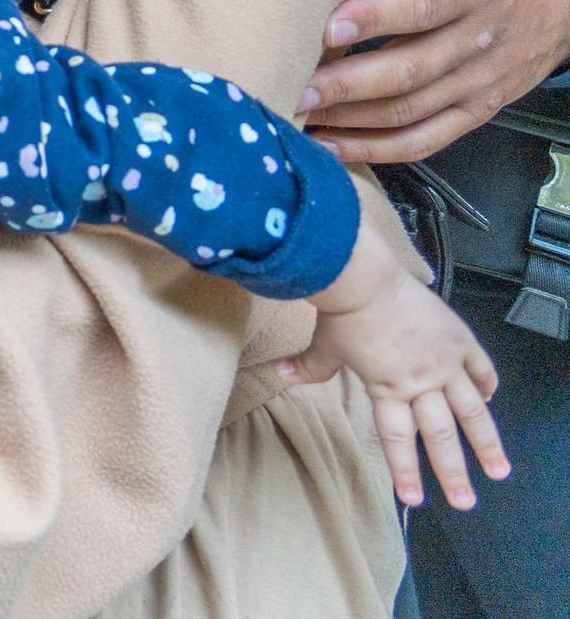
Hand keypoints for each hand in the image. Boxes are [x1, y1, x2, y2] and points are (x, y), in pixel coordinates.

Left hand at [284, 224, 508, 508]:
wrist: (364, 278)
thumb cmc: (341, 313)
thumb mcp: (324, 346)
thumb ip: (309, 367)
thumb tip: (281, 375)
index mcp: (388, 389)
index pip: (398, 439)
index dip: (406, 471)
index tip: (414, 499)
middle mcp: (421, 382)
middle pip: (441, 436)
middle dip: (453, 472)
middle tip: (465, 502)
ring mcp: (445, 362)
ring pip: (472, 412)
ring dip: (487, 443)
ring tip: (499, 470)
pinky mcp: (459, 339)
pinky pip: (481, 369)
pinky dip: (488, 386)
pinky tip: (491, 401)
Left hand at [304, 0, 569, 161]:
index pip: (428, 6)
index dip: (380, 17)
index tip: (330, 24)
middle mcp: (479, 41)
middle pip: (412, 70)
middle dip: (350, 83)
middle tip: (295, 84)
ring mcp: (477, 82)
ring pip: (412, 112)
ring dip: (353, 121)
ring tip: (295, 115)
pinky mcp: (473, 110)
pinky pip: (424, 140)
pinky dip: (376, 151)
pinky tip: (327, 146)